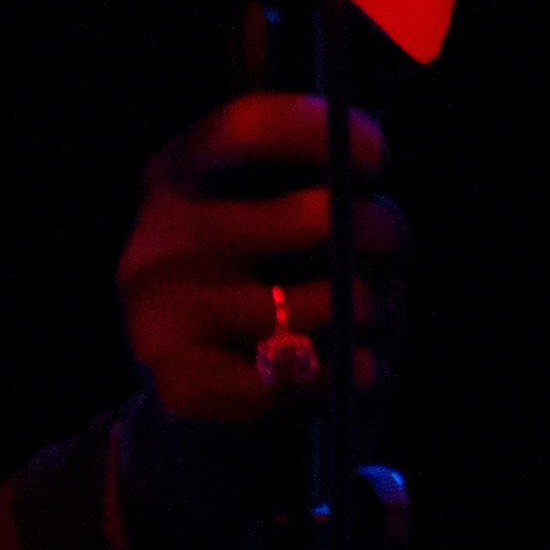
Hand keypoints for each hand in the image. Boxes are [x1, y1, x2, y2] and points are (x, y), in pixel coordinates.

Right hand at [119, 93, 402, 424]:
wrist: (205, 419)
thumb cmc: (268, 293)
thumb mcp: (281, 222)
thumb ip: (320, 191)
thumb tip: (362, 194)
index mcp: (178, 178)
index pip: (247, 130)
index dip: (322, 132)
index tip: (375, 158)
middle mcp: (159, 242)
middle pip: (313, 216)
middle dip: (380, 232)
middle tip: (390, 250)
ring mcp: (161, 317)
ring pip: (328, 304)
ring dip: (371, 315)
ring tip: (359, 325)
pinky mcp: (181, 388)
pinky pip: (311, 373)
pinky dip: (347, 376)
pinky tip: (338, 376)